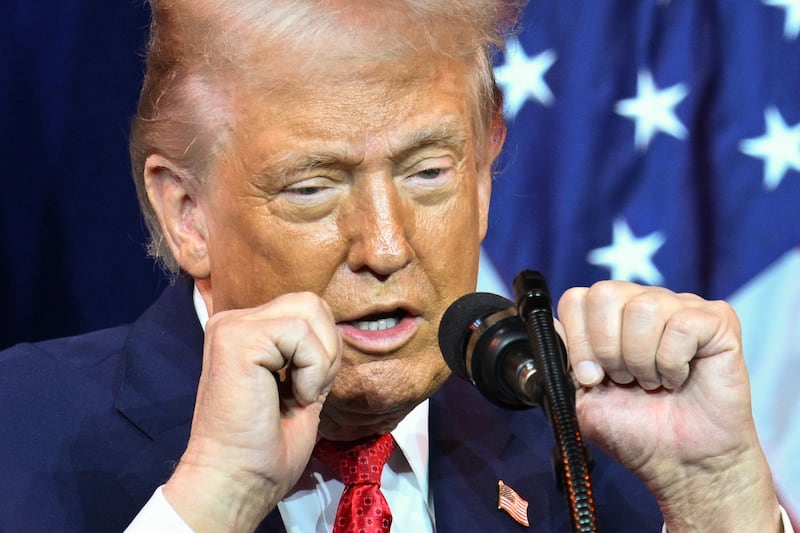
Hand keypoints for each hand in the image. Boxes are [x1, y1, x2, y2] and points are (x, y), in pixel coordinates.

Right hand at [163, 292, 340, 531]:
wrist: (238, 480)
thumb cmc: (267, 445)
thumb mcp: (299, 383)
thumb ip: (309, 349)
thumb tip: (334, 328)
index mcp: (246, 331)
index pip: (307, 310)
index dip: (323, 350)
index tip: (304, 391)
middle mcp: (234, 321)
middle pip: (312, 303)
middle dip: (326, 349)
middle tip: (307, 391)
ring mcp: (232, 326)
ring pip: (310, 310)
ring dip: (320, 360)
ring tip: (299, 394)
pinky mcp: (236, 338)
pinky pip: (300, 332)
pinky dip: (312, 369)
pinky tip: (293, 396)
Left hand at [557, 281, 781, 531]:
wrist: (684, 464)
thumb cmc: (638, 431)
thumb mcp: (583, 398)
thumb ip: (565, 358)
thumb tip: (554, 324)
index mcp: (609, 318)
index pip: (576, 298)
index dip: (578, 339)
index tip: (591, 377)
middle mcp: (643, 303)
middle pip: (606, 293)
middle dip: (607, 348)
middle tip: (624, 380)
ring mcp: (681, 307)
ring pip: (644, 307)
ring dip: (641, 359)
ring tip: (653, 382)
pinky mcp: (717, 320)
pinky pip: (681, 325)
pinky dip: (673, 362)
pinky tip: (679, 378)